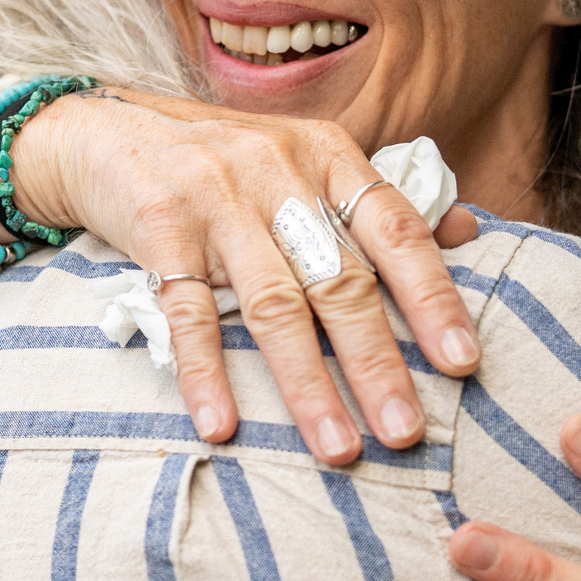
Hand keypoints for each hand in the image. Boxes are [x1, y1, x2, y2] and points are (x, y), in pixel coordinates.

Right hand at [9, 85, 480, 463]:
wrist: (108, 130)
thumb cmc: (225, 160)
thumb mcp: (306, 161)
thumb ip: (378, 202)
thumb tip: (471, 232)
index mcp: (329, 156)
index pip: (397, 231)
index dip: (434, 298)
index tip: (461, 363)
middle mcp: (280, 172)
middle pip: (340, 280)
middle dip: (377, 363)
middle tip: (405, 432)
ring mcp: (217, 199)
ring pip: (274, 304)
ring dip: (308, 385)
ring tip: (337, 449)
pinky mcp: (160, 227)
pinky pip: (188, 312)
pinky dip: (205, 373)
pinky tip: (222, 426)